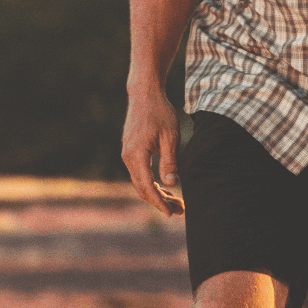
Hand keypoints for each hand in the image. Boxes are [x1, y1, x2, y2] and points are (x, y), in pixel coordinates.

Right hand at [121, 78, 184, 217]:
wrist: (144, 94)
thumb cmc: (160, 112)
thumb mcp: (170, 136)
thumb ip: (170, 160)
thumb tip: (171, 183)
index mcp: (136, 155)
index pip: (147, 186)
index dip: (159, 202)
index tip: (171, 213)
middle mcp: (128, 157)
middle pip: (142, 188)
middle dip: (160, 202)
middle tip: (179, 211)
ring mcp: (127, 154)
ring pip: (141, 182)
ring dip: (157, 194)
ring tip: (176, 203)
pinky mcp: (131, 151)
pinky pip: (140, 173)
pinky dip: (152, 183)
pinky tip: (166, 188)